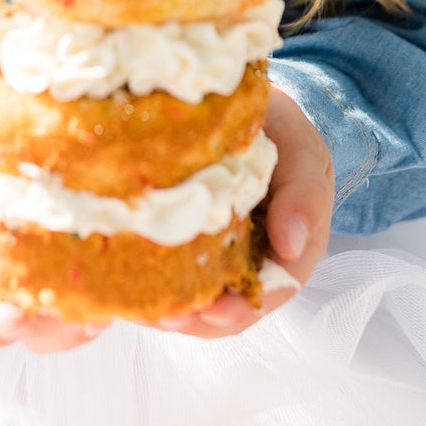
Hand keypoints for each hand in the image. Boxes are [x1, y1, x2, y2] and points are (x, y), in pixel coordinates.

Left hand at [150, 85, 333, 340]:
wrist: (242, 106)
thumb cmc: (279, 132)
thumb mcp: (302, 152)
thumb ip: (305, 194)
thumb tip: (290, 245)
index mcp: (289, 248)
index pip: (271, 292)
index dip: (242, 309)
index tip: (213, 310)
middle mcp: (252, 261)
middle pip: (227, 311)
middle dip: (195, 319)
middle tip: (161, 315)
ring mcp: (215, 255)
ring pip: (193, 299)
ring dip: (165, 308)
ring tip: (136, 307)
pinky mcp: (180, 241)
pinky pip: (164, 273)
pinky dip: (145, 282)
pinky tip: (120, 283)